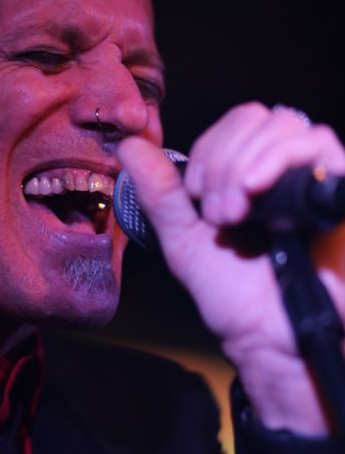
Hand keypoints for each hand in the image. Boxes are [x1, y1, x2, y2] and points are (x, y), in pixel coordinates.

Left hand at [118, 102, 344, 434]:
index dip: (209, 148)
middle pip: (257, 116)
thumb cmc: (233, 294)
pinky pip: (318, 145)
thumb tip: (128, 145)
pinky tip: (255, 189)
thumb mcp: (183, 238)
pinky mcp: (338, 187)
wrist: (267, 337)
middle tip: (217, 215)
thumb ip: (160, 192)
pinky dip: (276, 158)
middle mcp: (287, 169)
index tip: (196, 196)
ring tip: (235, 217)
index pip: (235, 121)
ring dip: (242, 166)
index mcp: (252, 173)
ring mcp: (315, 176)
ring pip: (283, 126)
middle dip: (222, 160)